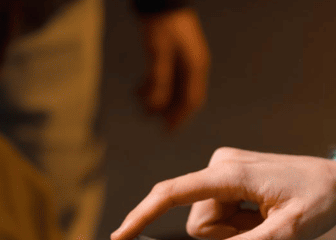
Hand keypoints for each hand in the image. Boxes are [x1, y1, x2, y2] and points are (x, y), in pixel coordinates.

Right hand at [110, 148, 335, 239]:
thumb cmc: (320, 204)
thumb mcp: (288, 235)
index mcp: (231, 174)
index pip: (173, 194)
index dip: (143, 215)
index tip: (119, 237)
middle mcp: (221, 163)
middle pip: (197, 221)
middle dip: (226, 235)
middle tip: (266, 227)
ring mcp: (223, 166)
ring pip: (206, 219)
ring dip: (235, 229)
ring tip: (267, 218)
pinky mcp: (227, 172)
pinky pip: (216, 210)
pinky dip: (237, 220)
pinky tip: (263, 211)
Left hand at [137, 8, 210, 130]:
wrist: (161, 1)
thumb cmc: (162, 24)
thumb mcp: (158, 51)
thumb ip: (158, 78)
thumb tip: (155, 105)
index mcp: (196, 66)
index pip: (191, 99)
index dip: (180, 117)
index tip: (168, 130)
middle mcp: (192, 66)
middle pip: (183, 97)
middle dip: (167, 111)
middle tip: (152, 121)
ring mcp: (184, 61)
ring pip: (173, 89)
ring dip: (157, 99)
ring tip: (140, 105)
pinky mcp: (172, 56)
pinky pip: (166, 79)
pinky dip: (153, 87)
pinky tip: (139, 90)